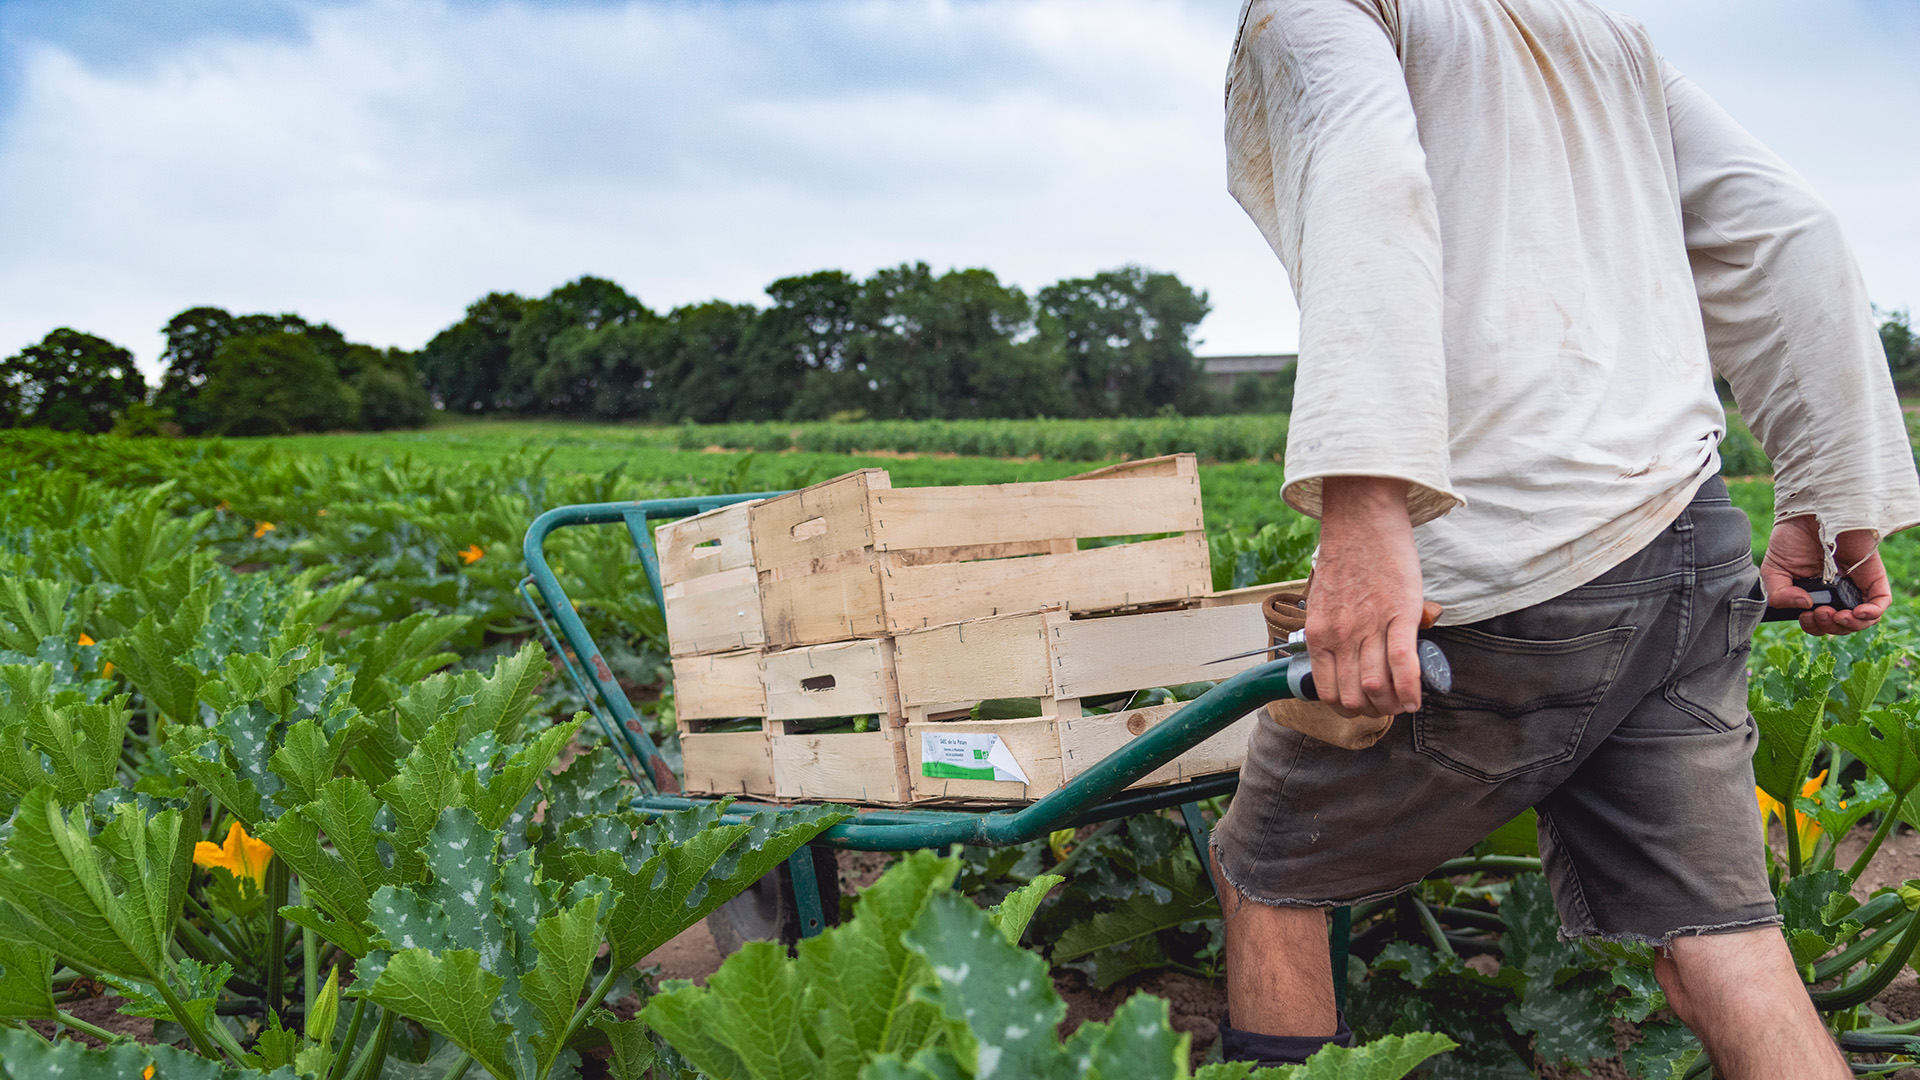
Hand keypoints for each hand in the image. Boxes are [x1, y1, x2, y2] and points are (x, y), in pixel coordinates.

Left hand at [1308, 476, 1425, 717]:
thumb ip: (1336, 631)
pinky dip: (1411, 689)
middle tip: (1388, 707)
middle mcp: (1339, 635)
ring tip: (1404, 704)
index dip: (1347, 708)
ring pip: (1377, 687)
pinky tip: (1416, 699)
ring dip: (1393, 705)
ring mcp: (1368, 626)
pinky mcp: (1399, 613)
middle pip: (1354, 696)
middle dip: (1373, 711)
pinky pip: (1403, 665)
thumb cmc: (1346, 558)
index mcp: (1318, 633)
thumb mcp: (1326, 601)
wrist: (1361, 519)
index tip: (1363, 707)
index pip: (1327, 692)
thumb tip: (1356, 655)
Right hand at [1760, 516, 1890, 635]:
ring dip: (1851, 625)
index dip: (1814, 626)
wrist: (1809, 512)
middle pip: (1842, 624)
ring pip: (1864, 618)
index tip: (1806, 615)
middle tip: (1820, 613)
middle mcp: (1837, 591)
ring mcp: (1856, 584)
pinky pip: (1881, 601)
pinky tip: (1858, 613)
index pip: (1820, 621)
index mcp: (1815, 593)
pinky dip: (1872, 613)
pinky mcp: (1872, 575)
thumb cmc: (1790, 537)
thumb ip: (1779, 595)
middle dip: (1831, 627)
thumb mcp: (1774, 571)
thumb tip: (1805, 606)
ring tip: (1837, 616)